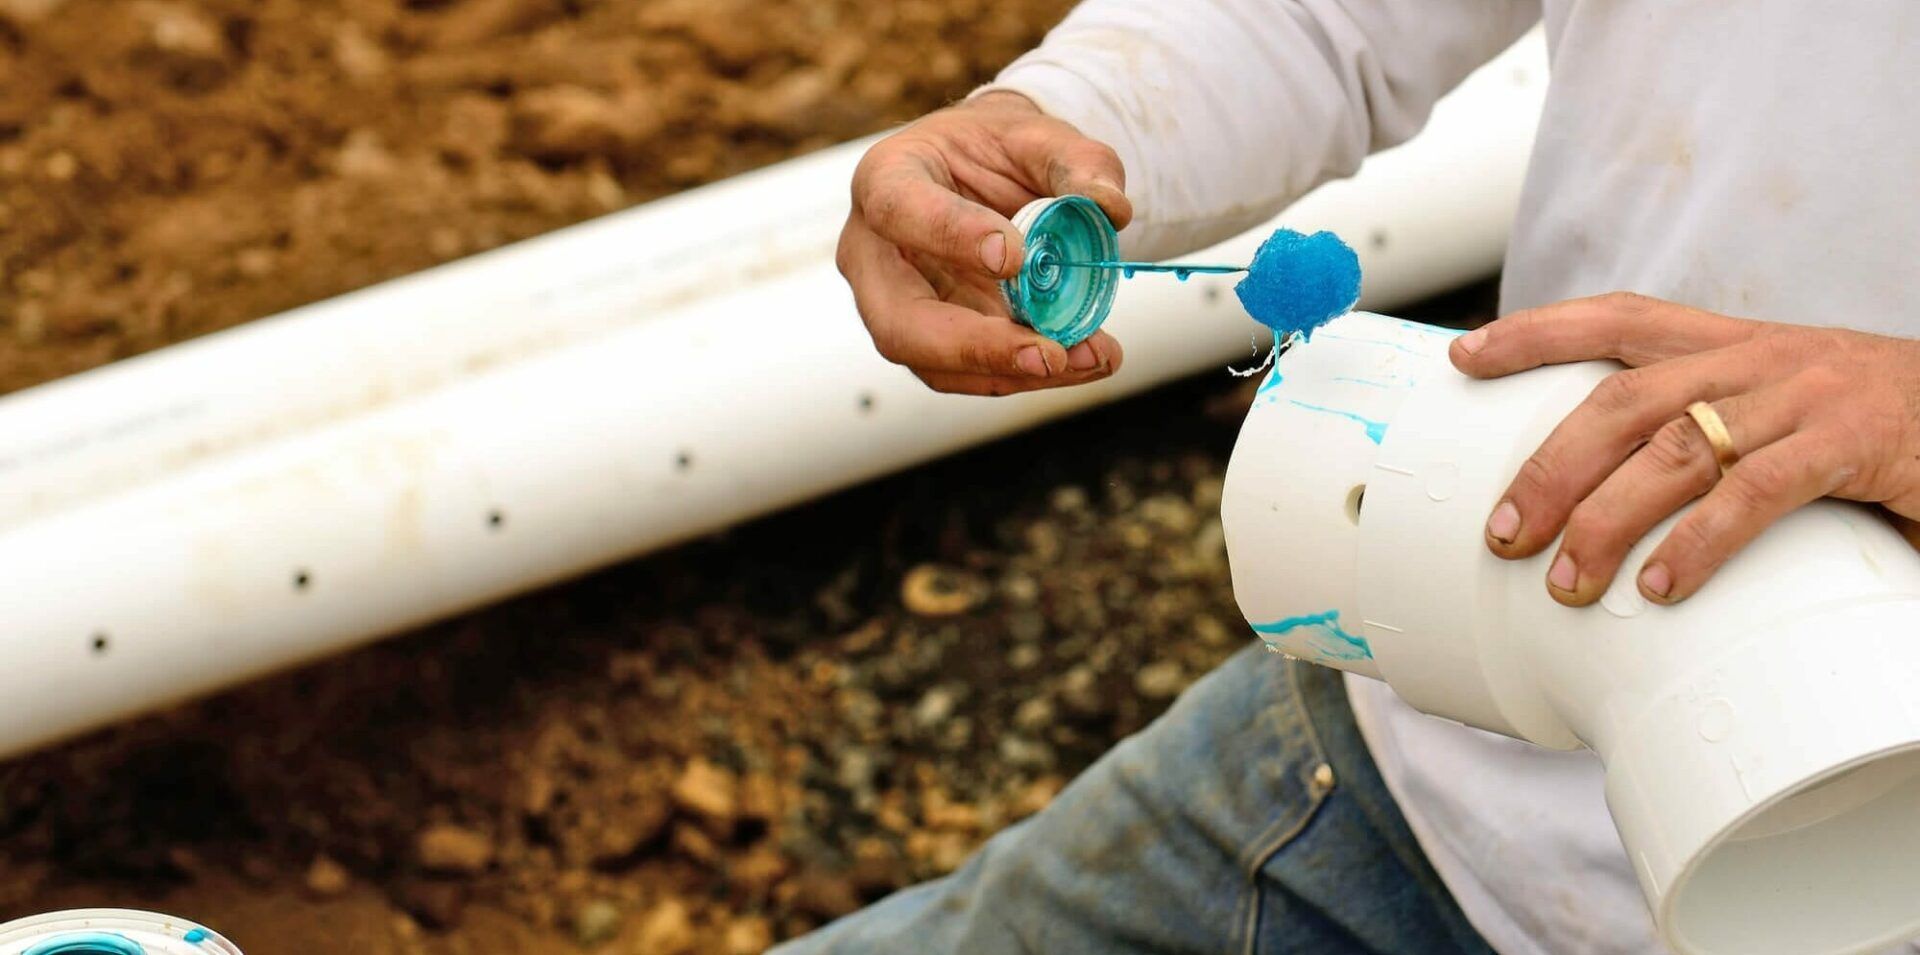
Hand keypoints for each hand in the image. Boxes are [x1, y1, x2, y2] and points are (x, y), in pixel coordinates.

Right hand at [837, 91, 1130, 394]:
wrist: (985, 176)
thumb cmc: (998, 150)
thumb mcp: (1038, 135)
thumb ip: (1077, 162)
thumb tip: (1110, 207)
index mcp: (885, 179)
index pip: (900, 210)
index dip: (952, 236)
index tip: (1016, 256)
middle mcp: (874, 255)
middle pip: (899, 323)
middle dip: (976, 348)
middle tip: (1049, 352)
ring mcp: (895, 307)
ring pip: (935, 365)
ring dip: (1014, 371)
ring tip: (1090, 357)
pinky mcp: (930, 342)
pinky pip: (969, 375)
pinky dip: (1027, 374)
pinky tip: (1082, 360)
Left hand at [1449, 292, 1919, 604]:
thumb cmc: (1881, 431)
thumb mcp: (1787, 415)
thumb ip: (1712, 441)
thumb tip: (1609, 498)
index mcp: (1738, 347)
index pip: (1621, 318)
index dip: (1537, 331)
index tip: (1465, 355)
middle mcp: (1761, 361)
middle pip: (1623, 400)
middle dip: (1551, 466)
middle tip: (1503, 533)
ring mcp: (1807, 399)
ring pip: (1676, 448)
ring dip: (1607, 518)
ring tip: (1567, 581)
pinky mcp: (1855, 444)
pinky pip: (1757, 491)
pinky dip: (1701, 542)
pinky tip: (1663, 587)